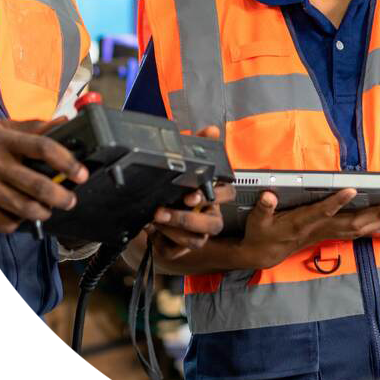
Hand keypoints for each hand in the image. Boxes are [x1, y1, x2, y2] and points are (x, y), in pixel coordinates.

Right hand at [0, 119, 87, 232]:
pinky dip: (16, 223)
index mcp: (4, 141)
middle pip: (37, 184)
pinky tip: (21, 218)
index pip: (43, 148)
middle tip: (71, 200)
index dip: (67, 162)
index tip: (81, 173)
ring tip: (49, 210)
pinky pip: (0, 222)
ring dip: (42, 212)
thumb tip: (64, 122)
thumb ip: (31, 127)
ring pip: (22, 207)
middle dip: (61, 196)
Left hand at [146, 125, 232, 262]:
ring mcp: (197, 234)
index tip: (193, 194)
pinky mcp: (180, 248)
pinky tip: (150, 227)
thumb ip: (200, 144)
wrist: (153, 210)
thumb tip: (212, 130)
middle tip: (164, 210)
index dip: (214, 196)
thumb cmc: (176, 186)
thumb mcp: (186, 163)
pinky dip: (162, 240)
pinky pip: (176, 250)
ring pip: (196, 240)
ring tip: (154, 216)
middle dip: (188, 219)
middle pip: (214, 225)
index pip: (228, 195)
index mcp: (215, 195)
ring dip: (173, 229)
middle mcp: (210, 216)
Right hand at [237, 188, 379, 270]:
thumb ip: (264, 207)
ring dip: (379, 222)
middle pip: (351, 223)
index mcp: (302, 223)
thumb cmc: (261, 234)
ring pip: (357, 229)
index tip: (352, 189)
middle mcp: (318, 229)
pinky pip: (355, 233)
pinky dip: (371, 228)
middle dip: (374, 216)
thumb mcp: (257, 221)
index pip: (322, 211)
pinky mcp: (328, 234)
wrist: (263, 254)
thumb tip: (268, 195)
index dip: (337, 201)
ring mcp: (325, 233)